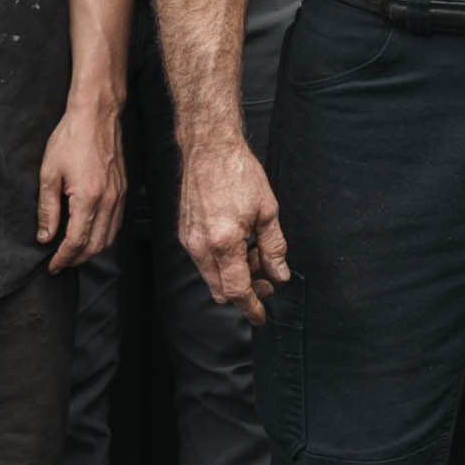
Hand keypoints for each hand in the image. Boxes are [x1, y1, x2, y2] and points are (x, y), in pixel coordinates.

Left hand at [36, 101, 125, 271]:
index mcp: (88, 198)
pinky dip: (104, 236)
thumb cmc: (71, 139)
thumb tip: (45, 237)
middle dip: (77, 260)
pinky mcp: (124, 190)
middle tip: (60, 264)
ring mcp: (119, 196)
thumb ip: (48, 209)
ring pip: (109, 238)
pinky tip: (90, 234)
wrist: (96, 115)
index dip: (63, 258)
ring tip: (73, 253)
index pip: (76, 242)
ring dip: (91, 251)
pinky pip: (116, 223)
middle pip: (95, 246)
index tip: (52, 266)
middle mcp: (108, 201)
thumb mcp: (49, 173)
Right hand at [180, 137, 293, 325]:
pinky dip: (222, 263)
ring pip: (212, 277)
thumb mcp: (268, 211)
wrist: (209, 148)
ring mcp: (189, 241)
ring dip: (234, 276)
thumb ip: (274, 248)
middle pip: (221, 291)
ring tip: (255, 253)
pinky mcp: (184, 234)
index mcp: (224, 243)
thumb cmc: (239, 173)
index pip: (237, 290)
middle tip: (266, 279)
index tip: (261, 316)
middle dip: (245, 292)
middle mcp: (201, 247)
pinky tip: (239, 244)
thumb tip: (280, 273)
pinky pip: (203, 262)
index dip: (251, 307)